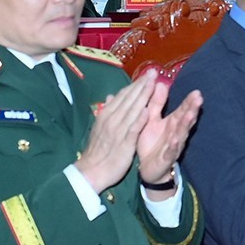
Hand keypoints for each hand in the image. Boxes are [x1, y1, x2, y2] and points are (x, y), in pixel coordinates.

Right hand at [76, 72, 160, 190]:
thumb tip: (110, 96)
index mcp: (107, 115)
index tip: (148, 74)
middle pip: (129, 99)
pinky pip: (132, 130)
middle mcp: (112, 120)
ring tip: (153, 84)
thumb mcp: (100, 127)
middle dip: (142, 85)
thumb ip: (107, 111)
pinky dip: (139, 120)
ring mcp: (118, 131)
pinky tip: (148, 111)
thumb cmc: (99, 149)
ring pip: (132, 111)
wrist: (91, 171)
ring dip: (143, 96)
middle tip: (154, 72)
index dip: (136, 84)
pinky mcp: (124, 144)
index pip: (123, 96)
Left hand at [137, 81, 202, 191]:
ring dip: (186, 125)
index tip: (197, 92)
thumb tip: (160, 83)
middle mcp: (176, 133)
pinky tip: (174, 140)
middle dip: (192, 110)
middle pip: (185, 120)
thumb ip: (156, 103)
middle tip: (199, 99)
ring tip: (190, 115)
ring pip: (181, 134)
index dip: (189, 102)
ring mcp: (173, 146)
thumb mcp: (152, 119)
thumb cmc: (152, 142)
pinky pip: (170, 151)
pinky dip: (173, 146)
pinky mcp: (166, 158)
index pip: (183, 110)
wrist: (148, 168)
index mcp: (172, 123)